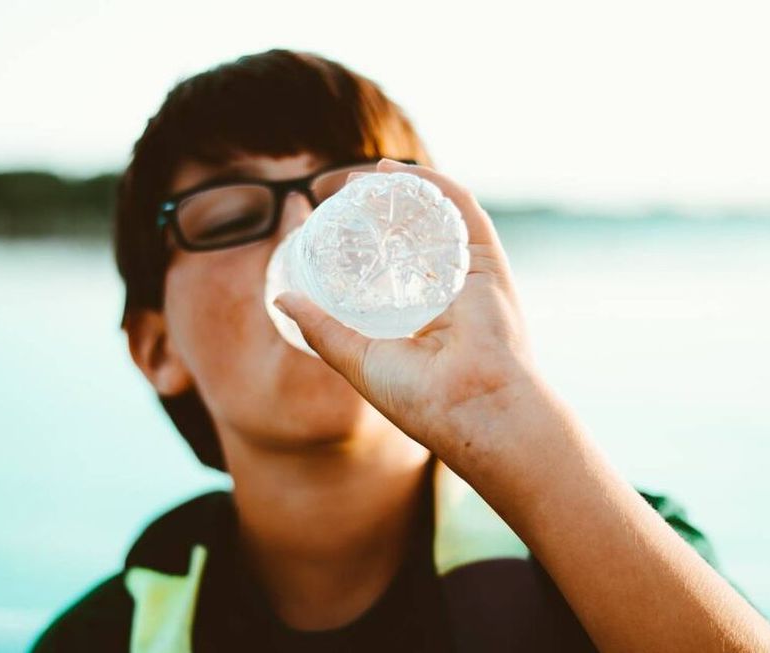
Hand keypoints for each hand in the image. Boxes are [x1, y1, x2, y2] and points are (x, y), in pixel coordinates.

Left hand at [274, 158, 543, 466]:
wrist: (474, 410)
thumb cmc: (421, 399)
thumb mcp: (357, 359)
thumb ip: (322, 329)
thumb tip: (281, 299)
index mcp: (426, 321)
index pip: (396, 270)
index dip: (368, 243)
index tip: (335, 225)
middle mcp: (452, 295)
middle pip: (417, 237)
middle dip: (384, 209)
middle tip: (347, 190)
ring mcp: (472, 276)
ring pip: (438, 218)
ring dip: (405, 190)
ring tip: (369, 173)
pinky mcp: (488, 262)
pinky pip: (462, 210)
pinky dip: (433, 185)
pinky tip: (399, 173)